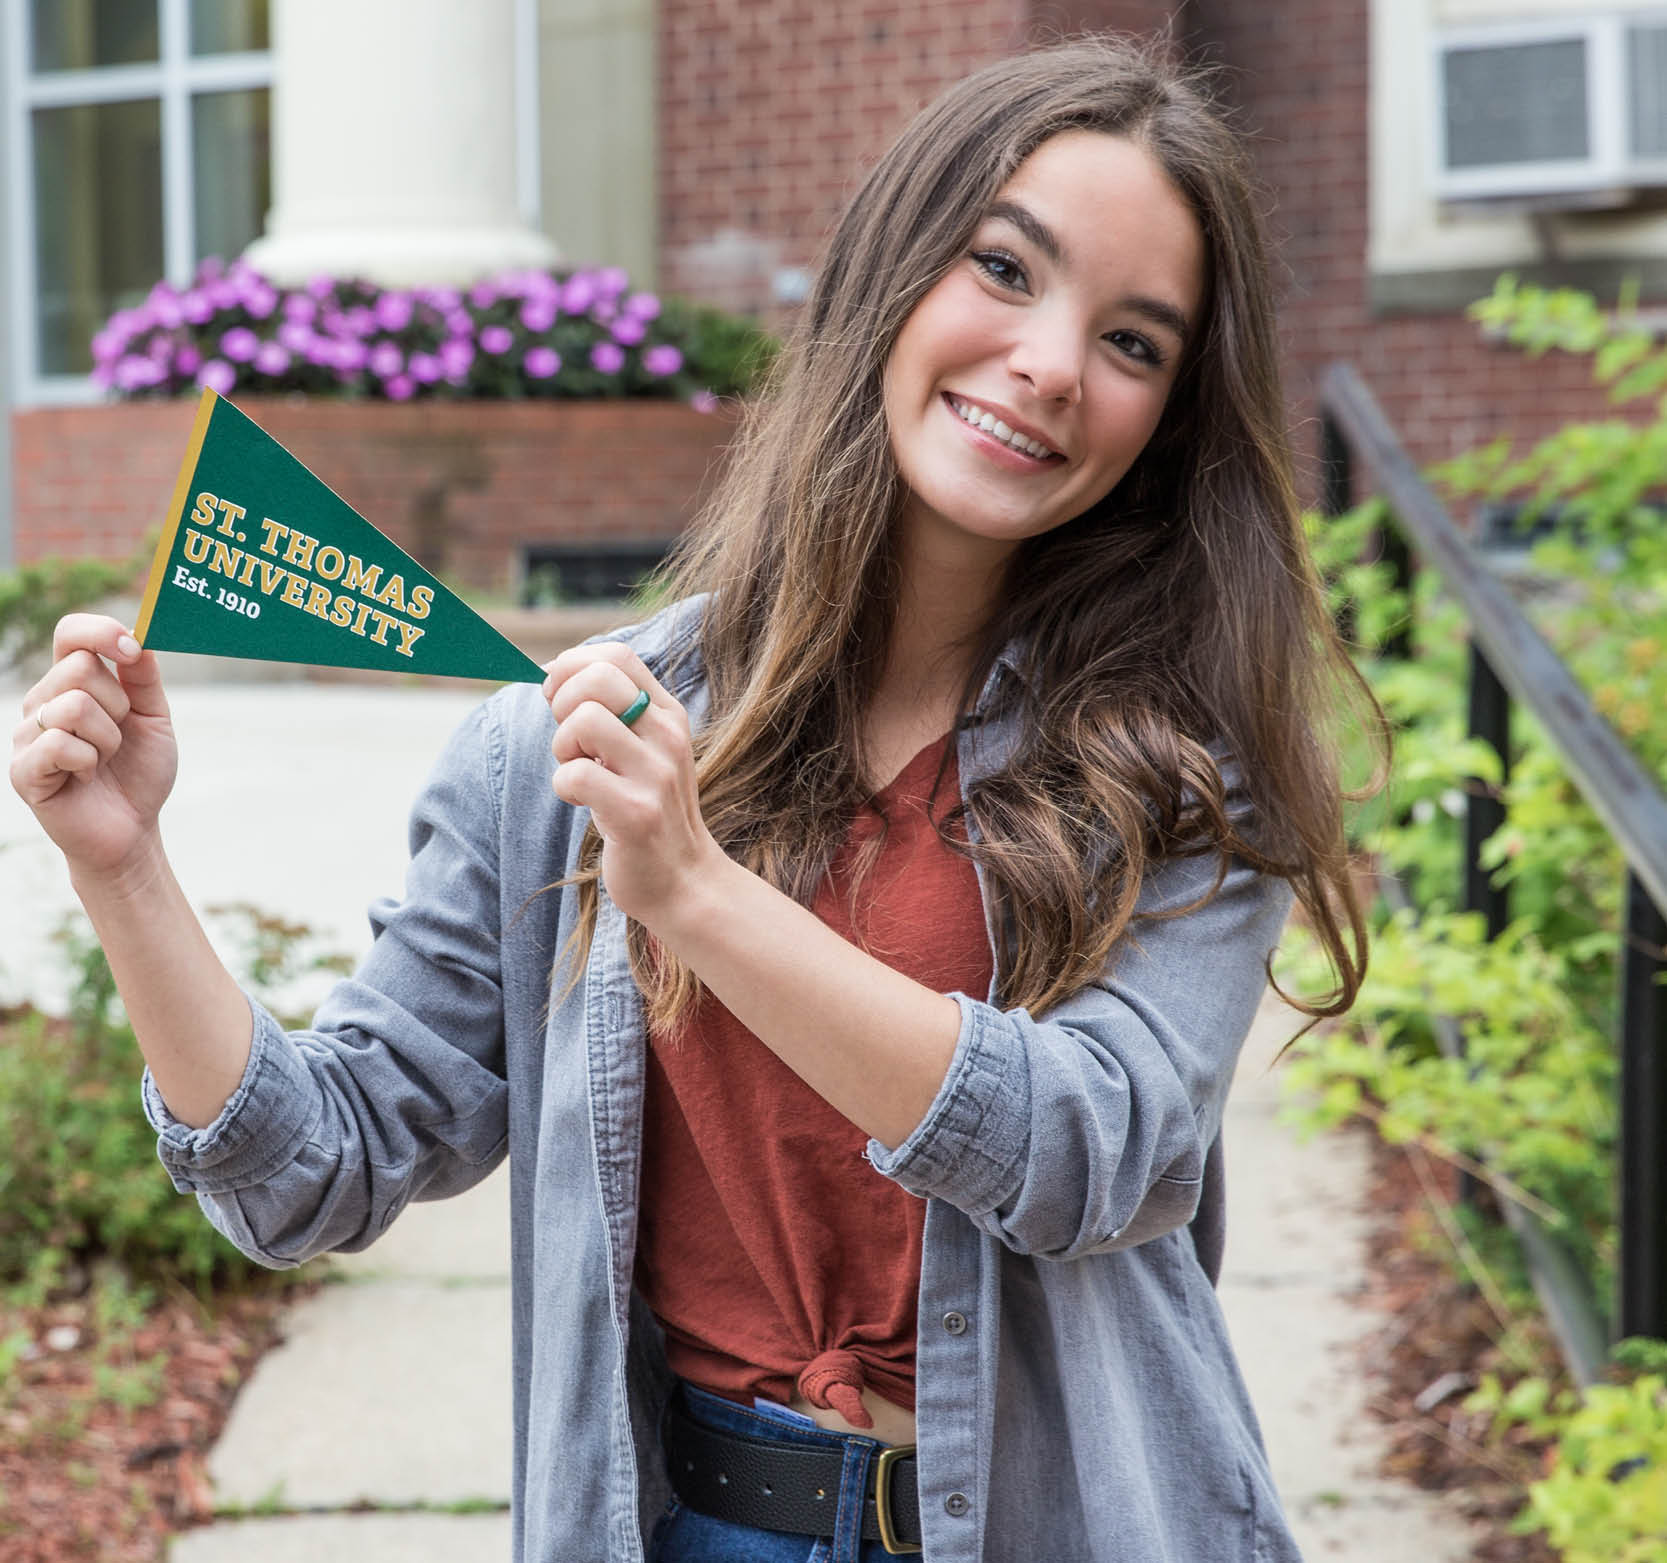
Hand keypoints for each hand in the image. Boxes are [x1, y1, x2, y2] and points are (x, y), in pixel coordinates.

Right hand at [9, 615, 177, 882]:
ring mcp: (27, 734)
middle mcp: (43, 702)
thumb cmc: (139, 772)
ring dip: (108, 738)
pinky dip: (89, 762)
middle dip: (118, 704)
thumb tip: (139, 635)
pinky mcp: (23, 769)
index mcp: (72, 683)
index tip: (132, 650)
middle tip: (118, 737)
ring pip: (74, 706)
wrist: (132, 829)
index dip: (100, 632)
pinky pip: (60, 744)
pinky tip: (85, 777)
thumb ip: (144, 678)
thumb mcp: (153, 718)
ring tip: (103, 760)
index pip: (70, 633)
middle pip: (80, 668)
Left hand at [543, 641, 719, 927]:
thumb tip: (553, 671)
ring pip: (584, 720)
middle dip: (562, 701)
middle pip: (598, 678)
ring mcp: (656, 775)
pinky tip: (580, 801)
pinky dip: (563, 787)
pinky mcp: (636, 814)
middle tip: (570, 739)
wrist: (683, 880)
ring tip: (578, 770)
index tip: (558, 698)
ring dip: (562, 746)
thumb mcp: (644, 751)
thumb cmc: (648, 810)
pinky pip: (575, 775)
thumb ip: (612, 712)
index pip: (617, 656)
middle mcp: (668, 737)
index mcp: (668, 714)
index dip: (572, 666)